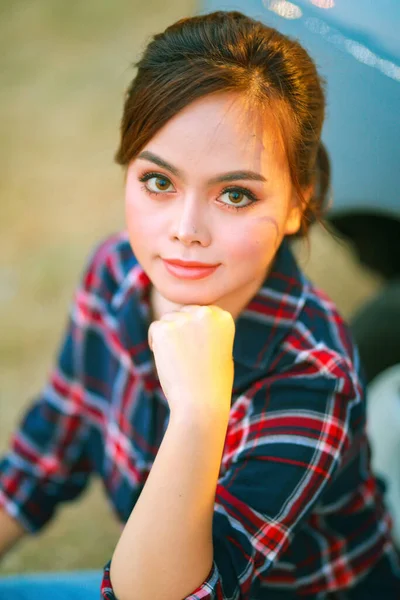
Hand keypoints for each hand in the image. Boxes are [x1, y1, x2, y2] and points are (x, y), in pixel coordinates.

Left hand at [148, 305, 234, 420]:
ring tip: (179, 361)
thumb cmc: (213, 383)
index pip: (201, 312)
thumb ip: (208, 330)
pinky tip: (166, 359)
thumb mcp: (221, 350)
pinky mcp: (164, 329)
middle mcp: (205, 313)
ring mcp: (184, 320)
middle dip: (181, 331)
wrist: (201, 403)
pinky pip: (155, 328)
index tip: (199, 352)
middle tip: (187, 358)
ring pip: (169, 320)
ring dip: (169, 336)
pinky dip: (156, 343)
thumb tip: (189, 318)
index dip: (196, 332)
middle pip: (184, 313)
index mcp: (223, 317)